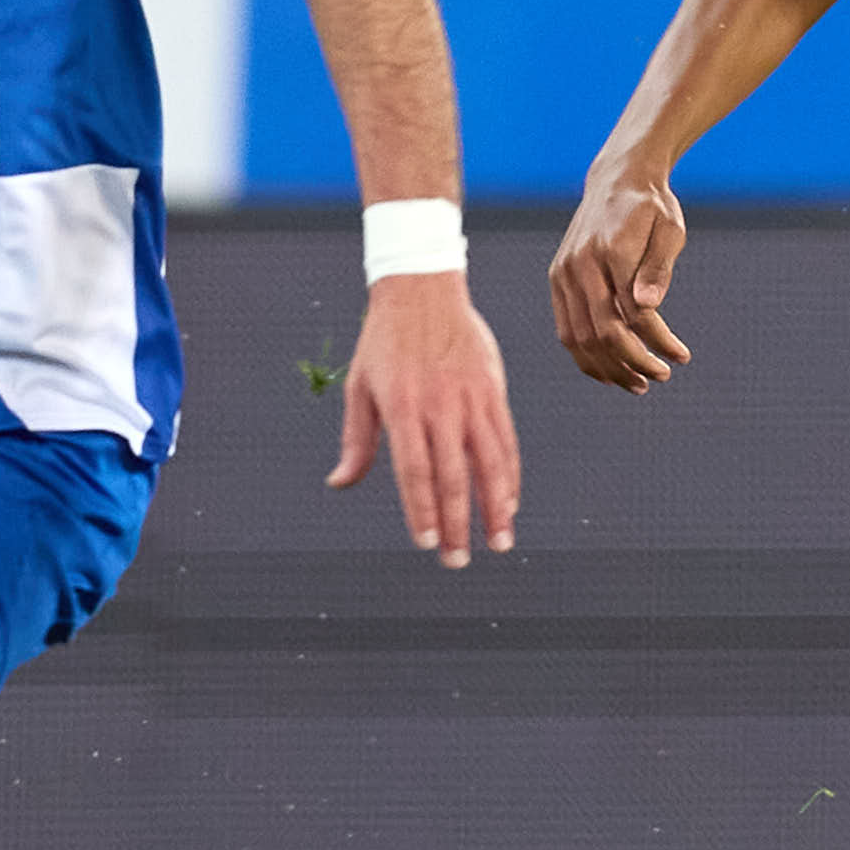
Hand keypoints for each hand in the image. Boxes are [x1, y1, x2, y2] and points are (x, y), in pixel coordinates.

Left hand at [332, 272, 521, 562]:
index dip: (422, 512)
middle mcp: (440, 405)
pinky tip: (509, 503)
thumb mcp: (360, 387)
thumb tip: (340, 484)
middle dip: (458, 524)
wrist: (423, 289)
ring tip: (499, 542)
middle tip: (458, 561)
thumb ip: (356, 441)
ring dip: (496, 508)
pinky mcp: (493, 390)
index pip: (414, 472)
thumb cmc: (384, 341)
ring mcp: (471, 398)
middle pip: (453, 476)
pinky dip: (509, 475)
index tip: (427, 544)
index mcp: (402, 407)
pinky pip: (505, 440)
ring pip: (489, 463)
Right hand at [547, 168, 692, 391]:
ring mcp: (564, 273)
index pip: (634, 313)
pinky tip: (609, 372)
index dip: (658, 341)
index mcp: (611, 250)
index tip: (682, 357)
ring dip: (608, 368)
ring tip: (638, 384)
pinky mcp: (557, 279)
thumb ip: (659, 268)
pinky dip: (585, 355)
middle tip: (661, 377)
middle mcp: (580, 264)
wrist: (617, 180)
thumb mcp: (670, 230)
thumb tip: (647, 307)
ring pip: (579, 337)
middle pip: (603, 331)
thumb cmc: (652, 208)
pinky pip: (566, 328)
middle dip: (633, 362)